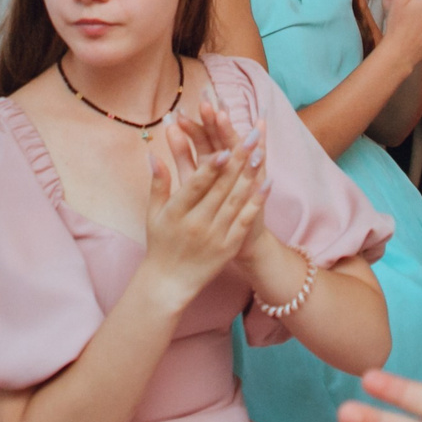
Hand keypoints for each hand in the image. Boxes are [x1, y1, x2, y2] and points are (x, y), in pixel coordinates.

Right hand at [139, 101, 266, 307]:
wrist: (169, 283)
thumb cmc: (160, 243)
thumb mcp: (153, 213)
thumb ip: (158, 183)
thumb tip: (153, 154)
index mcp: (176, 213)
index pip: (196, 186)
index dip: (210, 168)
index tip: (223, 149)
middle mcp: (196, 224)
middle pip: (220, 189)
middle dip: (237, 161)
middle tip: (250, 138)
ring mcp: (214, 236)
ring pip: (235, 201)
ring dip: (249, 176)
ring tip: (260, 154)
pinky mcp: (228, 247)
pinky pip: (245, 221)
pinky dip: (256, 202)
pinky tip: (267, 184)